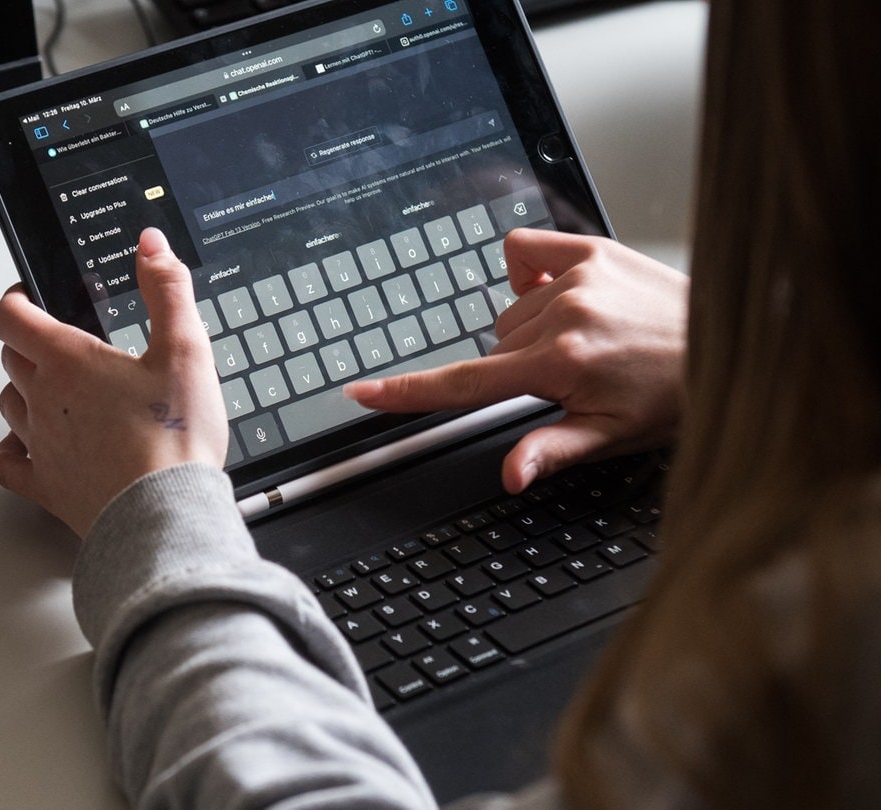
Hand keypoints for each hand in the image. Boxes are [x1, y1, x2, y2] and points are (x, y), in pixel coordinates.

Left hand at [0, 228, 227, 535]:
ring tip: (55, 390)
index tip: (29, 295)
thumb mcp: (186, 350)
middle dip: (30, 343)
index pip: (10, 316)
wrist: (165, 517)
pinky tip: (30, 447)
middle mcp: (43, 400)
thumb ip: (168, 290)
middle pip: (11, 358)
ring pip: (9, 405)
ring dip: (24, 392)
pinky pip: (9, 463)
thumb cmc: (174, 441)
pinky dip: (13, 450)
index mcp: (68, 361)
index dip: (15, 299)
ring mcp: (40, 446)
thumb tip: (151, 246)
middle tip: (60, 342)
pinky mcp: (45, 487)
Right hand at [345, 228, 687, 492]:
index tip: (361, 393)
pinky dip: (530, 275)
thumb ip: (550, 450)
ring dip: (527, 330)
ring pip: (508, 311)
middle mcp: (562, 315)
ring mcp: (576, 277)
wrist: (734, 343)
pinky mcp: (592, 249)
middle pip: (490, 348)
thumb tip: (510, 476)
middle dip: (511, 368)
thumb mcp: (612, 436)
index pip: (462, 384)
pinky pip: (525, 252)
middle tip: (567, 380)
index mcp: (559, 366)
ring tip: (582, 343)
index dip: (405, 393)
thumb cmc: (677, 395)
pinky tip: (560, 295)